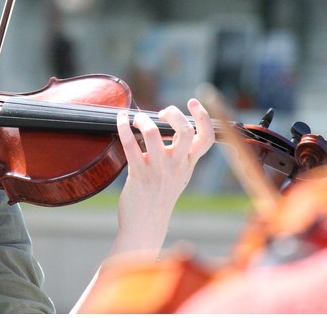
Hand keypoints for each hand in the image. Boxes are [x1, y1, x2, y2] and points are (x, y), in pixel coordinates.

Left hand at [111, 98, 214, 257]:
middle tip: (161, 112)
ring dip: (142, 120)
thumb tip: (173, 128)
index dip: (203, 116)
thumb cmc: (159, 196)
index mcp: (188, 164)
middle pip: (184, 131)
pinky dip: (123, 127)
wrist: (146, 223)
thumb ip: (180, 154)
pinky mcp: (138, 173)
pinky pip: (130, 144)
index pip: (206, 138)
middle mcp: (177, 165)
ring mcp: (158, 169)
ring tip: (135, 118)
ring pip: (153, 134)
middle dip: (173, 113)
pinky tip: (121, 119)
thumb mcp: (179, 175)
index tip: (192, 102)